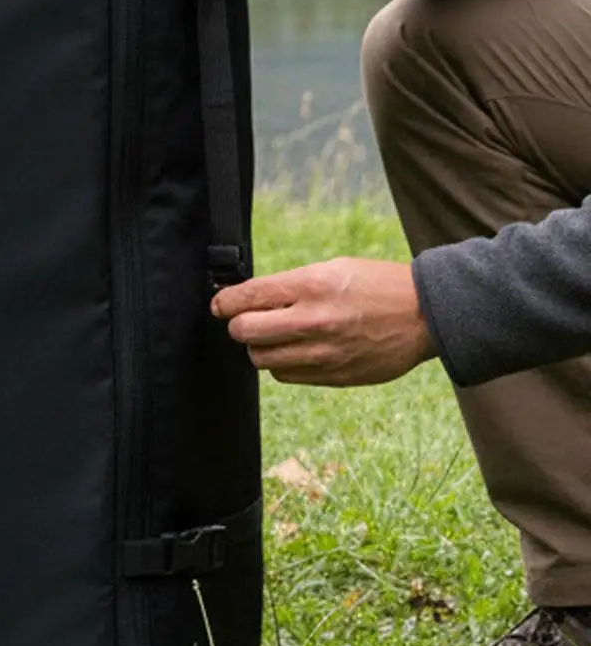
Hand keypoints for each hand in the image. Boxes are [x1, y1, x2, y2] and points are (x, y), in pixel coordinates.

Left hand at [211, 259, 437, 386]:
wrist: (425, 316)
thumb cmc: (376, 285)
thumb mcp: (331, 269)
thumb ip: (290, 285)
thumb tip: (249, 298)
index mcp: (312, 286)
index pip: (248, 297)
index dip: (225, 302)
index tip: (220, 305)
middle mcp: (314, 320)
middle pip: (246, 332)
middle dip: (238, 325)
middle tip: (243, 321)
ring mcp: (325, 352)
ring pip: (262, 359)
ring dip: (259, 348)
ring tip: (271, 337)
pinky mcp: (335, 376)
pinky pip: (287, 376)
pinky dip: (281, 364)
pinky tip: (292, 351)